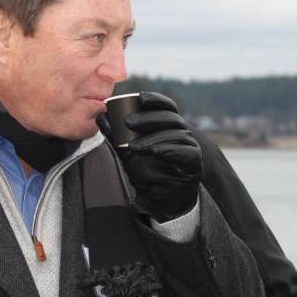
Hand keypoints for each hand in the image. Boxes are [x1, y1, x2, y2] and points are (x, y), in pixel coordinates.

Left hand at [120, 92, 201, 221]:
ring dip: (153, 138)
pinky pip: (185, 152)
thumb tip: (102, 117)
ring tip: (134, 146)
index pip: (166, 107)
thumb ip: (117, 136)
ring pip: (175, 135)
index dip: (155, 100)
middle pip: (170, 118)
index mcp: (169, 126)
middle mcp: (182, 133)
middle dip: (148, 117)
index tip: (140, 97)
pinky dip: (169, 150)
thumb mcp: (128, 152)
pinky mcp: (194, 162)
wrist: (161, 199)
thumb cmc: (147, 172)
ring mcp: (190, 146)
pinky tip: (155, 151)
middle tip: (128, 122)